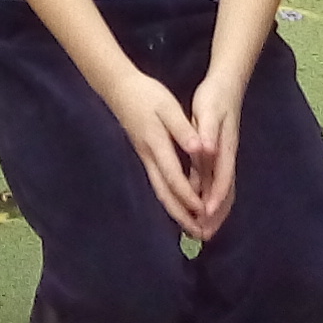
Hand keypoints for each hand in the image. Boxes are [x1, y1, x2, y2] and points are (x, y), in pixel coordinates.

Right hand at [101, 70, 215, 236]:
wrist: (118, 88)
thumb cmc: (146, 95)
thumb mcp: (167, 106)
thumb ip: (183, 129)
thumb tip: (200, 149)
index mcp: (157, 144)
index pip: (173, 177)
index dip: (189, 196)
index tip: (204, 211)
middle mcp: (149, 157)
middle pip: (164, 193)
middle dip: (181, 215)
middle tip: (199, 234)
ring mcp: (146, 158)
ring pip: (160, 191)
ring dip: (176, 212)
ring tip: (193, 228)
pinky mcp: (146, 156)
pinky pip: (159, 184)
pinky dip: (171, 199)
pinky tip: (181, 206)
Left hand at [183, 70, 245, 238]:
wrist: (227, 84)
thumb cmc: (215, 97)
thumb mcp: (207, 111)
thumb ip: (207, 132)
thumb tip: (208, 150)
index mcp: (224, 149)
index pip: (221, 180)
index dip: (214, 199)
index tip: (205, 216)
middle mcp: (226, 157)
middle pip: (224, 192)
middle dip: (216, 215)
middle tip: (203, 235)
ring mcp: (224, 157)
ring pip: (222, 190)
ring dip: (215, 211)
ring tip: (204, 230)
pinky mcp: (219, 155)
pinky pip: (217, 183)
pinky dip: (212, 198)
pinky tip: (202, 207)